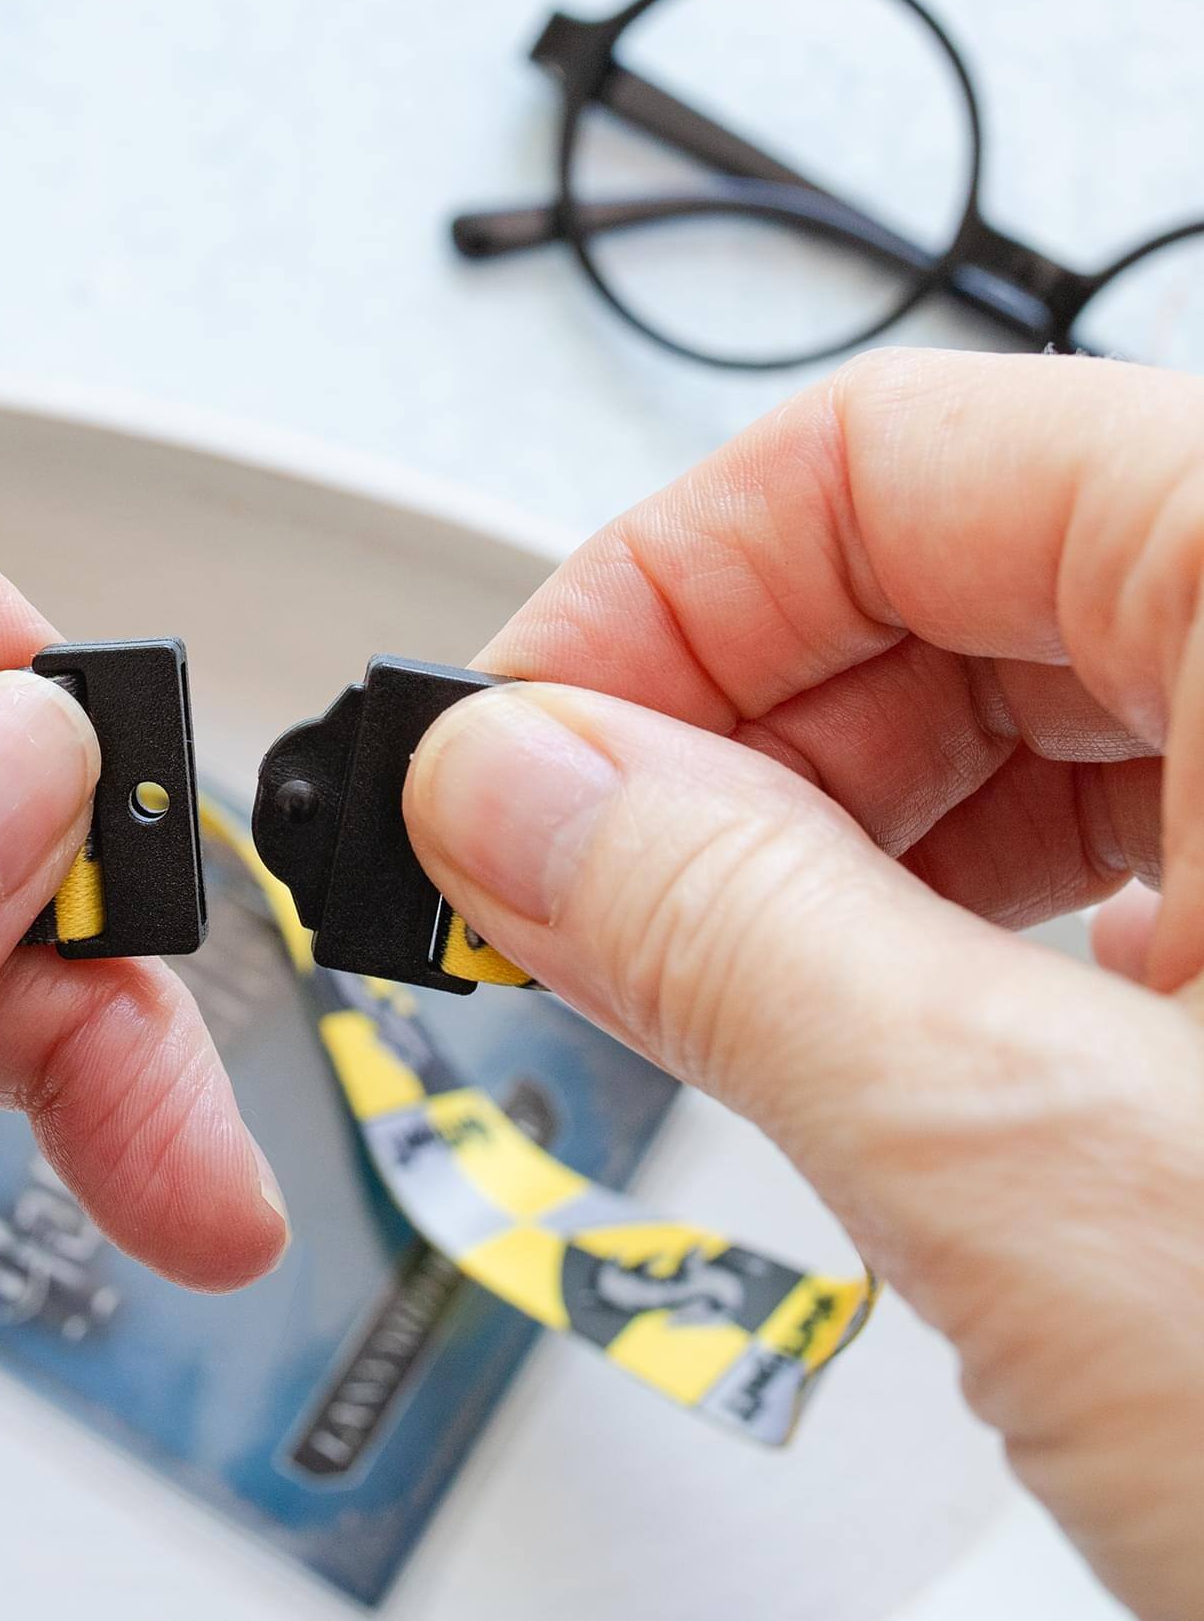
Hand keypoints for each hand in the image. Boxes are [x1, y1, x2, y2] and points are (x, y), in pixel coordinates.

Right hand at [404, 349, 1202, 1619]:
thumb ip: (729, 934)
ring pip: (1036, 717)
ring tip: (697, 974)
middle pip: (957, 573)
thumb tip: (511, 791)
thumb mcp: (1050, 1175)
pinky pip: (1126, 853)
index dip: (652, 595)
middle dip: (715, 735)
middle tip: (558, 887)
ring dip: (821, 841)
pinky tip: (892, 1037)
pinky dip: (955, 930)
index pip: (899, 459)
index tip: (509, 748)